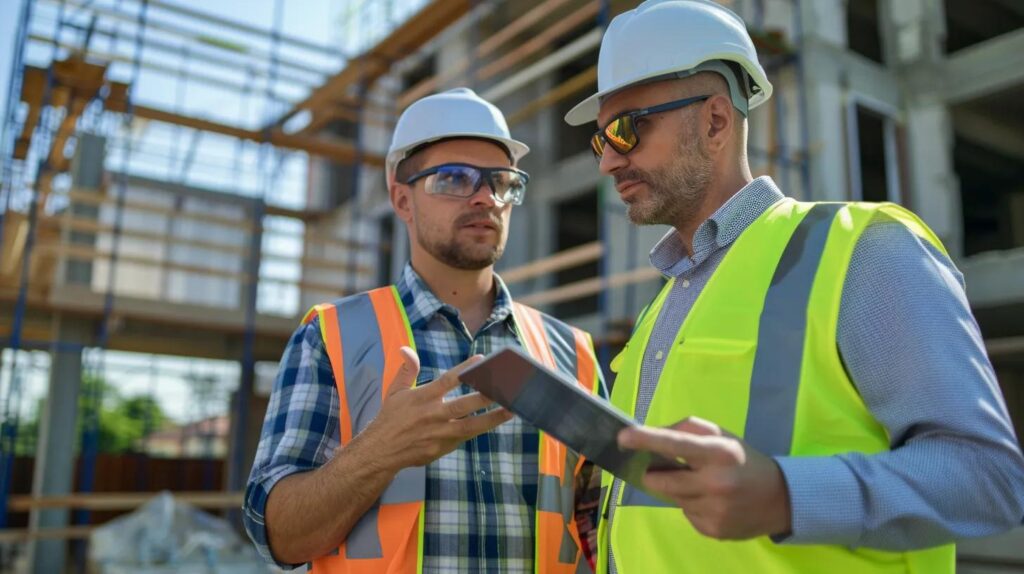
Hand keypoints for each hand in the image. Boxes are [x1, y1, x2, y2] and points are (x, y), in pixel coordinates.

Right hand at [361, 347, 513, 471]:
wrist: (380, 451)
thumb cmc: (389, 418)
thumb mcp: (395, 391)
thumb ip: (406, 370)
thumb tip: (406, 348)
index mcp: (423, 398)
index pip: (447, 380)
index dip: (465, 369)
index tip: (482, 360)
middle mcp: (433, 415)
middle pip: (464, 405)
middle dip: (486, 398)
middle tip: (507, 389)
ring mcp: (439, 434)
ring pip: (471, 426)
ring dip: (492, 418)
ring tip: (511, 410)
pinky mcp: (442, 449)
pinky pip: (463, 438)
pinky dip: (477, 431)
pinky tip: (493, 423)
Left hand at [618, 416, 791, 539]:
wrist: (781, 499)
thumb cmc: (744, 460)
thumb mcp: (723, 435)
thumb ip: (688, 429)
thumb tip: (653, 434)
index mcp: (719, 454)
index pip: (676, 445)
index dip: (646, 440)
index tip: (622, 437)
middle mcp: (716, 483)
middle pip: (661, 481)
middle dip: (653, 474)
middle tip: (662, 468)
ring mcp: (714, 511)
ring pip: (672, 498)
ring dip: (676, 489)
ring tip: (699, 484)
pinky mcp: (713, 530)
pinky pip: (686, 514)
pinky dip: (691, 506)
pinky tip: (711, 502)